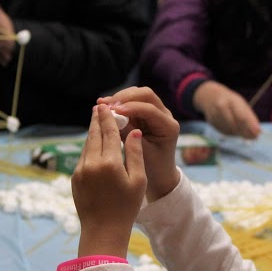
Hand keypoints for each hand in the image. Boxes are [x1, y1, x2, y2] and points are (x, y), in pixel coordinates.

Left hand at [72, 104, 146, 257]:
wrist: (103, 231)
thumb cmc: (126, 207)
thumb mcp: (138, 180)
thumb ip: (135, 154)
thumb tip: (133, 131)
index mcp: (109, 163)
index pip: (109, 133)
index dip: (108, 118)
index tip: (107, 106)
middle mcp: (91, 164)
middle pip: (94, 135)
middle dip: (96, 120)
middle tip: (98, 107)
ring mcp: (80, 171)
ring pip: (86, 145)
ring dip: (91, 132)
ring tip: (95, 121)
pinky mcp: (75, 179)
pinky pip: (82, 157)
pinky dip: (88, 147)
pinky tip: (92, 144)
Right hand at [97, 87, 179, 201]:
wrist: (160, 175)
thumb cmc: (153, 167)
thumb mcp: (140, 153)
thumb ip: (128, 134)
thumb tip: (111, 116)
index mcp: (169, 126)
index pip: (150, 109)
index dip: (131, 107)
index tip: (114, 111)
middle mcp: (165, 115)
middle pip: (146, 94)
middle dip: (125, 97)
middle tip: (106, 104)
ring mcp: (156, 112)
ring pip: (138, 95)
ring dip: (120, 98)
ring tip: (102, 104)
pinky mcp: (145, 114)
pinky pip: (132, 103)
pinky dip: (119, 103)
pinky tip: (105, 107)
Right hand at [192, 81, 260, 138]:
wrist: (210, 96)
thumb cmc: (230, 101)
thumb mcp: (241, 104)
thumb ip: (249, 117)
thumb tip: (258, 132)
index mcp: (231, 101)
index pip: (242, 117)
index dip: (250, 127)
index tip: (257, 134)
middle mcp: (221, 108)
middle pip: (235, 125)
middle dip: (246, 133)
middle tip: (254, 137)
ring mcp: (215, 116)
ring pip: (231, 131)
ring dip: (240, 133)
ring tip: (245, 131)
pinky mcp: (212, 123)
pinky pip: (225, 132)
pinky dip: (232, 133)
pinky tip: (234, 129)